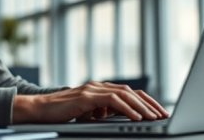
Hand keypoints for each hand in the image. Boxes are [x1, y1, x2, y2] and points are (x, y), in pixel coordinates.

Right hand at [12, 81, 168, 123]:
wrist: (39, 109)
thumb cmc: (61, 113)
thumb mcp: (86, 113)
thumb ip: (101, 111)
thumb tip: (116, 116)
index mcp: (100, 89)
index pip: (129, 93)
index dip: (146, 101)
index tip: (159, 112)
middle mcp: (99, 86)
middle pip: (131, 92)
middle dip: (150, 103)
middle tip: (164, 115)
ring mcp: (93, 90)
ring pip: (124, 94)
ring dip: (141, 107)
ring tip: (154, 118)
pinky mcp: (86, 96)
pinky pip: (111, 101)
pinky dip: (126, 109)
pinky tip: (136, 117)